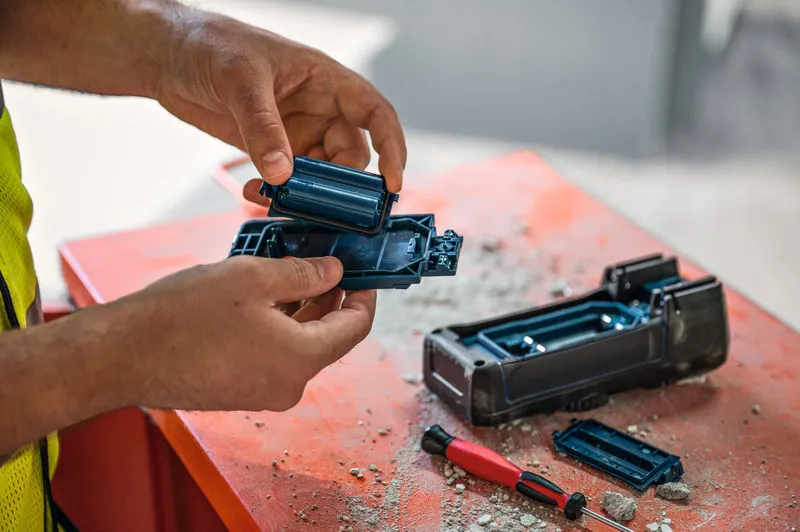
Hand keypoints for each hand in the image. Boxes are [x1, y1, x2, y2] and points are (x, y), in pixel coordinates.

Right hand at [119, 255, 375, 411]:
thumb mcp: (252, 278)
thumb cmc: (181, 318)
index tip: (363, 273)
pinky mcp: (240, 391)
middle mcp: (288, 384)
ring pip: (298, 344)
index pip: (355, 327)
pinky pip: (273, 356)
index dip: (364, 295)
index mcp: (301, 359)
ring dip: (300, 309)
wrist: (123, 356)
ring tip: (287, 271)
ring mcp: (263, 392)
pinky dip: (277, 327)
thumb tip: (334, 272)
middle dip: (329, 297)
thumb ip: (303, 274)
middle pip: (328, 337)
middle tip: (322, 262)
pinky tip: (261, 298)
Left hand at [155, 6, 406, 194]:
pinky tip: (256, 194)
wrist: (168, 55)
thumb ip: (262, 128)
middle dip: (339, 184)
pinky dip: (279, 194)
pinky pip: (290, 181)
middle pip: (351, 156)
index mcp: (327, 80)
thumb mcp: (240, 80)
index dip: (392, 148)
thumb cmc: (210, 44)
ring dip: (305, 194)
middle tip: (317, 204)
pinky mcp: (273, 150)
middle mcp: (320, 109)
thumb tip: (283, 175)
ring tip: (274, 199)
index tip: (392, 183)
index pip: (376, 114)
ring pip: (321, 175)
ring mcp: (297, 132)